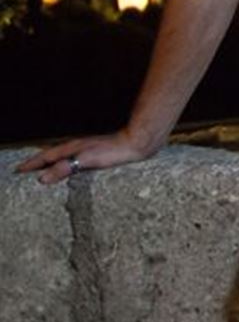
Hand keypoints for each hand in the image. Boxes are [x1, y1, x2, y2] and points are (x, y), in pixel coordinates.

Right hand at [14, 127, 161, 185]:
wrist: (138, 143)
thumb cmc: (114, 151)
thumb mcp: (87, 160)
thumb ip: (65, 167)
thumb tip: (42, 178)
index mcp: (72, 148)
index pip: (46, 157)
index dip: (32, 164)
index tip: (18, 170)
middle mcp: (78, 147)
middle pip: (52, 155)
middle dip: (38, 163)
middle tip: (25, 171)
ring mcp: (88, 149)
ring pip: (64, 157)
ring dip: (51, 163)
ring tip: (44, 171)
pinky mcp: (98, 154)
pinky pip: (75, 160)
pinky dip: (67, 165)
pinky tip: (73, 170)